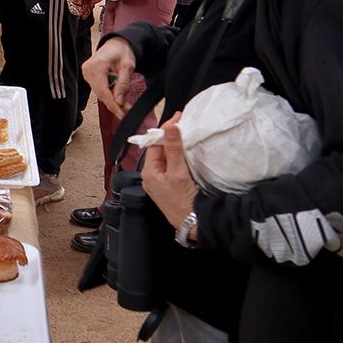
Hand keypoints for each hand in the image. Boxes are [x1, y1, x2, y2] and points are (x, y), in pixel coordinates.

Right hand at [84, 36, 136, 119]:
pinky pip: (98, 90)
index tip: (122, 114)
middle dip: (115, 105)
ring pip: (100, 94)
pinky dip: (108, 95)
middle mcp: (88, 70)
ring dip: (112, 101)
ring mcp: (86, 73)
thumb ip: (123, 85)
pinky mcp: (88, 76)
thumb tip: (119, 102)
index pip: (104, 91)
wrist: (116, 45)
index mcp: (97, 65)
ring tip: (124, 106)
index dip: (114, 105)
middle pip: (101, 94)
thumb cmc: (122, 52)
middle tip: (127, 112)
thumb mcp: (128, 67)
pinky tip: (116, 97)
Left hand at [140, 114, 198, 230]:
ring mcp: (161, 181)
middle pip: (160, 149)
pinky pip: (173, 165)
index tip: (178, 117)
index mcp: (149, 172)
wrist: (193, 224)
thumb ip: (174, 149)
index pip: (155, 143)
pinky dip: (179, 156)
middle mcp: (152, 176)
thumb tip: (170, 127)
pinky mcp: (171, 186)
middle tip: (184, 121)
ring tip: (186, 131)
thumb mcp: (178, 173)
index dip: (166, 129)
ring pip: (167, 157)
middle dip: (171, 135)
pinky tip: (187, 150)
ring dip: (176, 145)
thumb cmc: (182, 201)